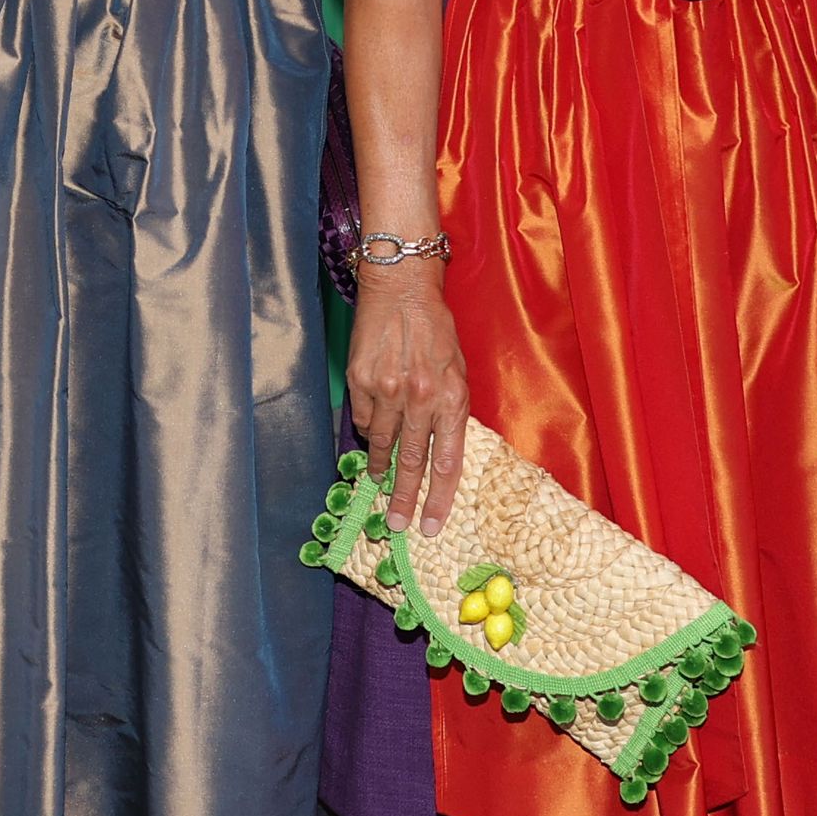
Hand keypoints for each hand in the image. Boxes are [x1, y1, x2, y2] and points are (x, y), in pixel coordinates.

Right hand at [346, 257, 468, 530]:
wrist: (401, 289)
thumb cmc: (436, 330)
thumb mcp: (456, 371)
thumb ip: (448, 411)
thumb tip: (436, 451)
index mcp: (451, 398)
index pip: (447, 462)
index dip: (438, 499)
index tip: (432, 526)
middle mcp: (420, 398)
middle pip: (412, 463)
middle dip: (404, 500)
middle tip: (397, 525)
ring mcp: (387, 391)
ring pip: (381, 444)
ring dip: (380, 468)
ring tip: (379, 483)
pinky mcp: (360, 381)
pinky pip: (362, 419)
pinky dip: (368, 428)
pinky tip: (372, 428)